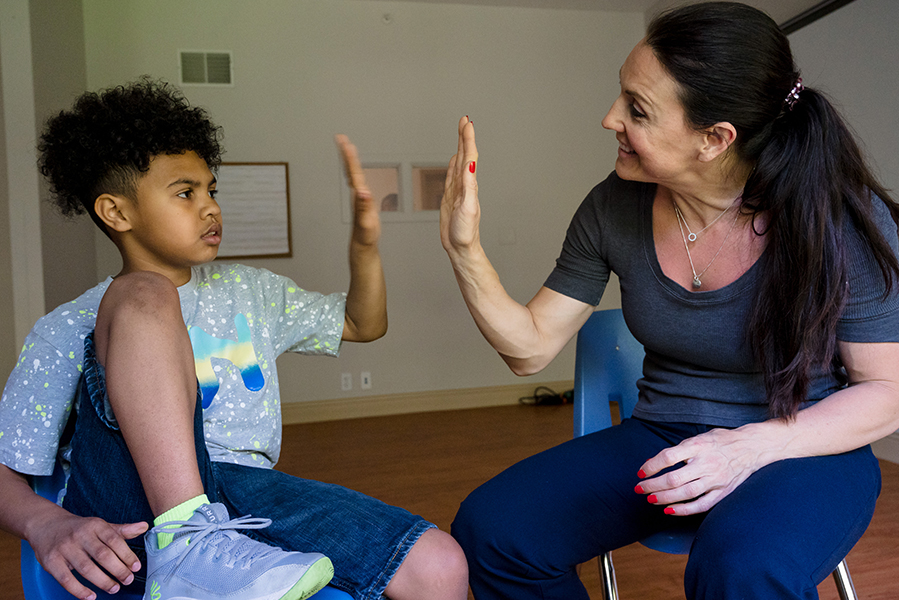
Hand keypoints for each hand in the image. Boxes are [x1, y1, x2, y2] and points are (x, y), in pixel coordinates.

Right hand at [27, 512, 146, 599]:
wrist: (46, 525)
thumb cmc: (78, 528)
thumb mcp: (100, 525)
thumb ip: (121, 530)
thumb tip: (144, 526)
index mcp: (95, 525)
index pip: (114, 540)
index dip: (127, 555)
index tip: (136, 567)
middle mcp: (80, 535)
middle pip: (102, 555)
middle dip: (118, 569)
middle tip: (127, 580)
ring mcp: (64, 548)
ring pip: (86, 568)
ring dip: (102, 581)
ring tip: (113, 588)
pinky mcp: (51, 561)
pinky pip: (66, 579)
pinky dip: (79, 590)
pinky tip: (90, 596)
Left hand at [336, 134, 380, 247]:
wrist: (362, 244)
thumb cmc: (365, 235)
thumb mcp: (366, 221)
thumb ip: (364, 207)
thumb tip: (363, 192)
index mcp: (359, 195)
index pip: (354, 172)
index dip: (350, 157)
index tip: (346, 143)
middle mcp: (356, 193)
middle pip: (350, 169)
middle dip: (347, 153)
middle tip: (342, 138)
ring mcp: (358, 196)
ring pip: (352, 173)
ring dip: (350, 160)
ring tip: (347, 147)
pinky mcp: (361, 200)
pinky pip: (357, 180)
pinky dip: (356, 171)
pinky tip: (356, 168)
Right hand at [440, 116, 480, 255]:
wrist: (460, 248)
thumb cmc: (465, 233)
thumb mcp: (467, 209)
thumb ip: (468, 187)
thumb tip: (468, 165)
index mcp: (469, 186)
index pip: (469, 156)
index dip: (468, 138)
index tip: (467, 122)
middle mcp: (465, 185)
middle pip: (465, 155)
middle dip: (464, 136)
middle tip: (464, 119)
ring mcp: (458, 191)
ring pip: (459, 162)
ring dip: (460, 146)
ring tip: (461, 132)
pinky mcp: (450, 197)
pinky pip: (451, 176)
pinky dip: (453, 164)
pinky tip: (455, 158)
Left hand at [634, 425, 766, 515]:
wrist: (752, 447)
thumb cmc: (721, 441)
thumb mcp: (699, 438)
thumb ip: (679, 450)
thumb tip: (654, 462)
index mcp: (698, 446)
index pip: (668, 457)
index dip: (651, 466)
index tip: (640, 472)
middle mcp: (706, 463)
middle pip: (674, 478)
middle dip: (653, 485)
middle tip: (639, 489)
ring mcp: (716, 479)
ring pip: (686, 493)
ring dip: (665, 498)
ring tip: (651, 499)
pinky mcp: (724, 491)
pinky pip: (702, 504)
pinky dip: (684, 510)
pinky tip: (669, 510)